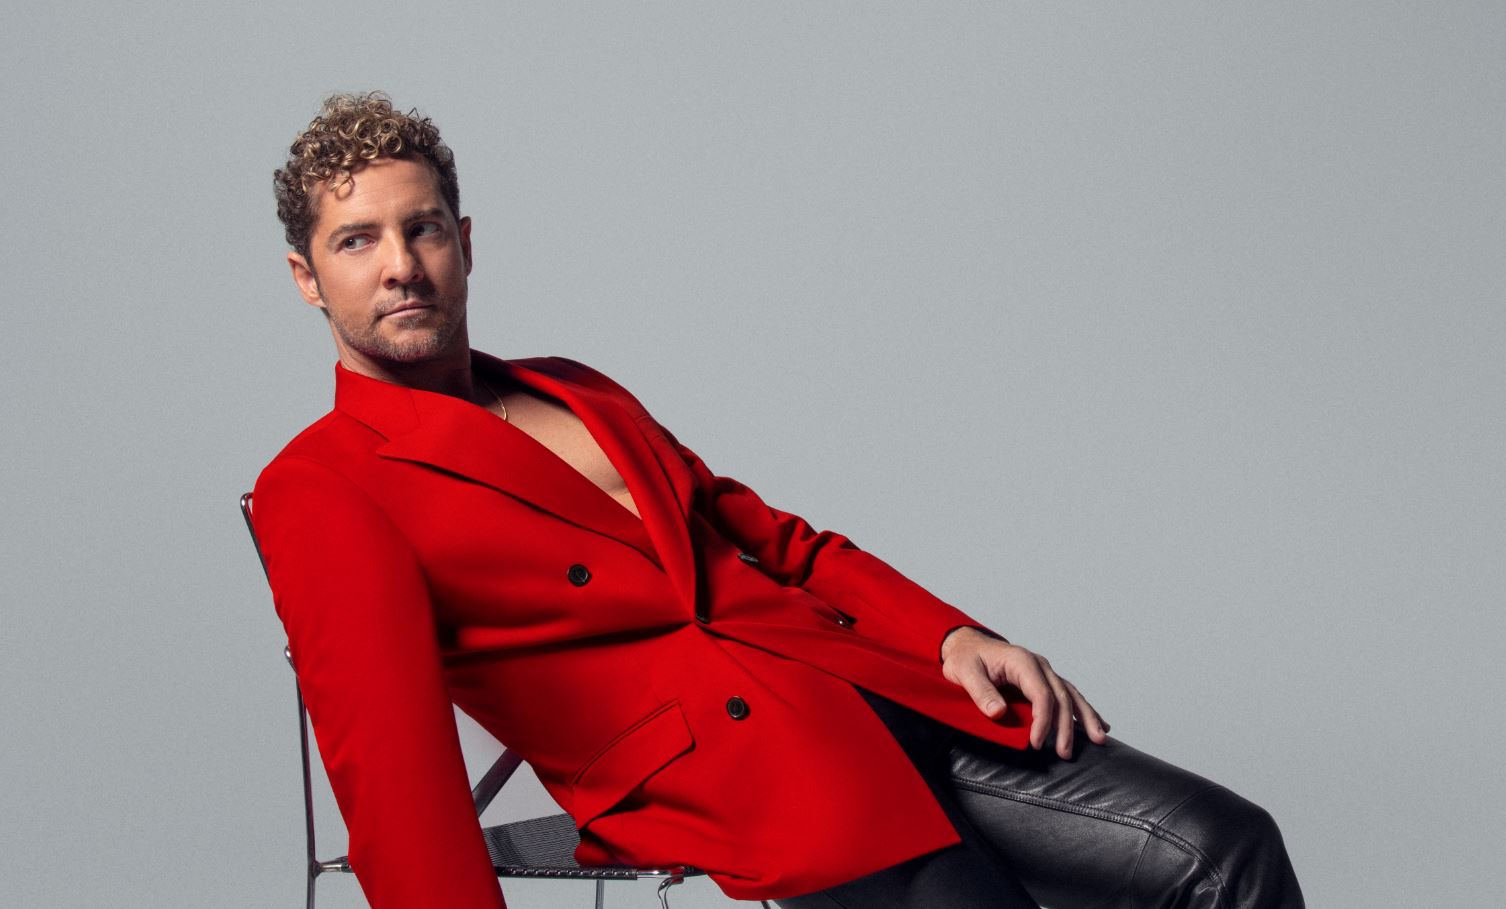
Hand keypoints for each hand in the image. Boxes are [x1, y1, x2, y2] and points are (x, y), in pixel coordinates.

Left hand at [940, 627, 1109, 758]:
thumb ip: (980, 692)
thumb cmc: (965, 658)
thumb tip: (999, 712)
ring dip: (1085, 718)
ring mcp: (1044, 672)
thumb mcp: (964, 672)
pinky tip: (1099, 724)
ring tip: (1099, 739)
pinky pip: (1069, 695)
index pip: (1041, 693)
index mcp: (1021, 661)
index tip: (1036, 743)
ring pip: (1071, 695)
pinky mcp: (1044, 681)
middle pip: (1061, 697)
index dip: (1042, 720)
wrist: (966, 645)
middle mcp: (1038, 665)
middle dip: (1065, 727)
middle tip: (1065, 754)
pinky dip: (1083, 710)